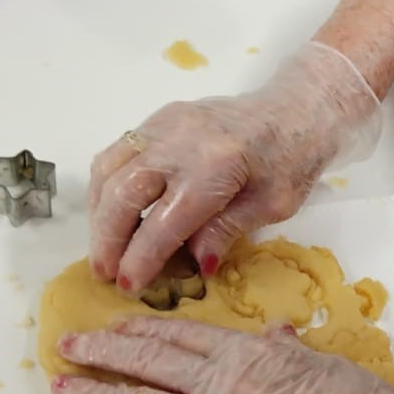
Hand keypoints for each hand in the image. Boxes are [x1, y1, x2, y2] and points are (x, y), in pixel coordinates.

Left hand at [53, 318, 393, 393]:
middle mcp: (218, 382)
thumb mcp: (319, 362)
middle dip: (101, 351)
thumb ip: (288, 350)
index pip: (179, 335)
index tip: (115, 325)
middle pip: (147, 361)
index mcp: (245, 352)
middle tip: (67, 346)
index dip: (140, 329)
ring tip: (65, 391)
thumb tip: (278, 334)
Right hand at [89, 43, 381, 292]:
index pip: (165, 220)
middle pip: (123, 193)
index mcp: (216, 164)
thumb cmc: (293, 158)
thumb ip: (227, 231)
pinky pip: (117, 153)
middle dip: (107, 239)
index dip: (142, 257)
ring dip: (99, 214)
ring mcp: (165, 124)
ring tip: (104, 248)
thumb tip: (194, 265)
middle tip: (105, 273)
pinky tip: (111, 213)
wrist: (294, 108)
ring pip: (109, 170)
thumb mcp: (274, 205)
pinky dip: (106, 186)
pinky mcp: (158, 119)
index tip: (127, 285)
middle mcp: (182, 140)